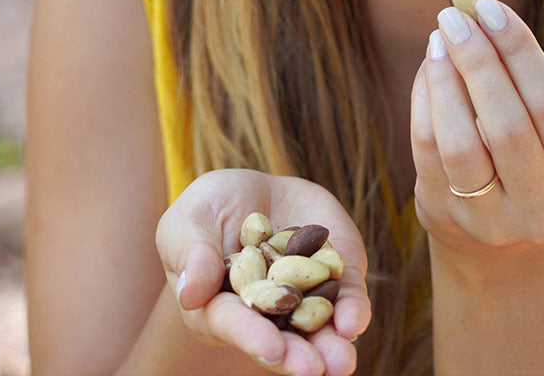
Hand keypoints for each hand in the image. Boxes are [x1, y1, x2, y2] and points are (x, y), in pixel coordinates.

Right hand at [157, 168, 370, 375]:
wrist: (258, 186)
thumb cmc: (211, 206)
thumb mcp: (190, 218)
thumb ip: (191, 253)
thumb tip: (190, 296)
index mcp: (219, 306)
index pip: (232, 323)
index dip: (250, 336)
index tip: (271, 348)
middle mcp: (264, 313)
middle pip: (279, 339)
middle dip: (296, 356)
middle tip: (312, 369)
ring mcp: (304, 299)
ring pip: (318, 330)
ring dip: (330, 347)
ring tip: (341, 362)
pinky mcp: (336, 278)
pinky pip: (347, 298)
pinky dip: (352, 311)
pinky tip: (353, 322)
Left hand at [409, 0, 543, 254]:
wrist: (496, 233)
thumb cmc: (524, 154)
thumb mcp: (540, 125)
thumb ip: (520, 74)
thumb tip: (479, 8)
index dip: (520, 52)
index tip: (490, 8)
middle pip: (508, 127)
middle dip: (479, 63)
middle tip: (455, 17)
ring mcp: (493, 222)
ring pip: (461, 146)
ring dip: (445, 83)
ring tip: (438, 41)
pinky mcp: (448, 218)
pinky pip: (428, 153)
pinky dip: (424, 103)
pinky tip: (428, 70)